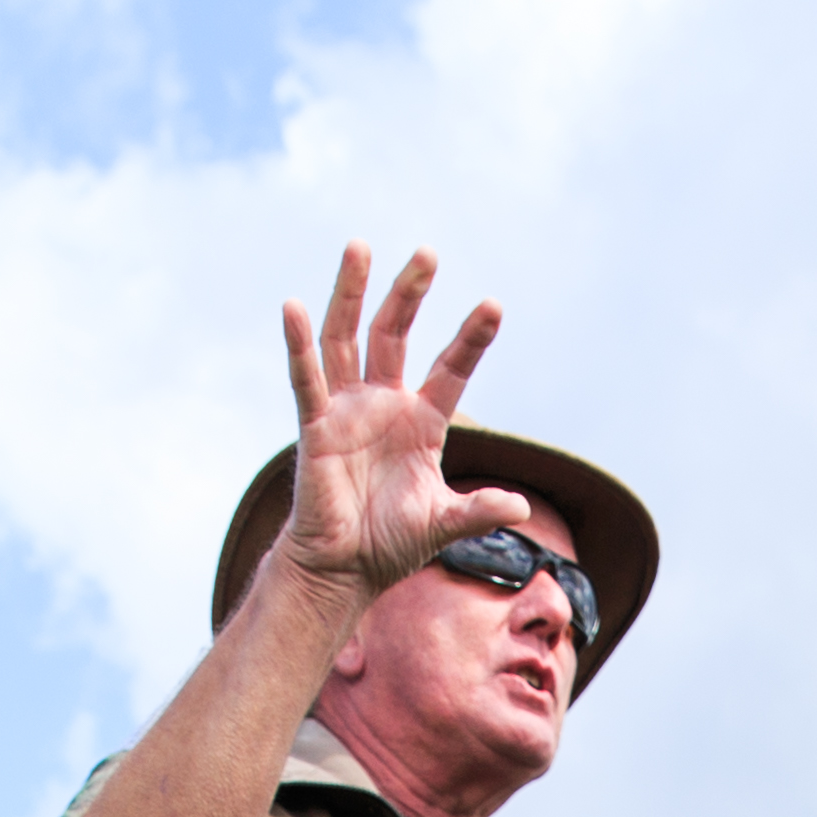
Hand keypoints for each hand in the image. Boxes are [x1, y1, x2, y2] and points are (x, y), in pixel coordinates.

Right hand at [272, 242, 508, 604]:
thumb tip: (522, 506)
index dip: (470, 340)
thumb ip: (479, 511)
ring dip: (352, 293)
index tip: (494, 306)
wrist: (344, 569)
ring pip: (348, 338)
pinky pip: (305, 379)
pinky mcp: (314, 425)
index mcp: (421, 422)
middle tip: (427, 252)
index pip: (450, 369)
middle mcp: (384, 403)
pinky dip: (298, 344)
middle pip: (395, 334)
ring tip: (359, 247)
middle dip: (410, 293)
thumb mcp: (443, 524)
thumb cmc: (391, 542)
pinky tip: (294, 307)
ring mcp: (347, 409)